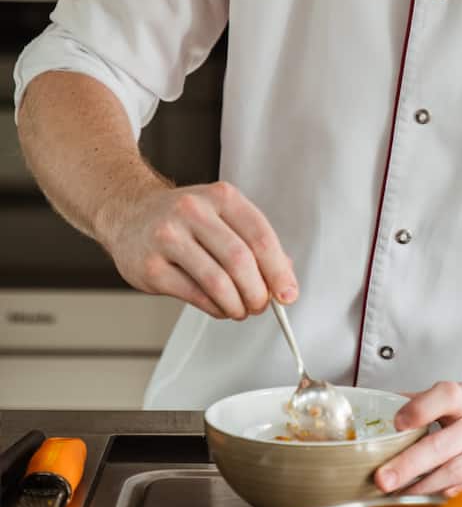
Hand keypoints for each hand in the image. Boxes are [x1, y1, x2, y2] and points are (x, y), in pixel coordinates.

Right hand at [98, 179, 296, 320]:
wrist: (129, 213)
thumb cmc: (183, 218)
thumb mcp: (221, 214)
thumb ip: (253, 242)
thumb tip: (283, 280)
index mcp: (220, 196)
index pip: (260, 236)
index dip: (279, 270)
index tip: (288, 293)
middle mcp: (193, 211)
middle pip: (240, 261)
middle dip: (258, 292)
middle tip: (262, 305)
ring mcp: (168, 238)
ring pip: (217, 281)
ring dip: (237, 305)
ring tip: (241, 310)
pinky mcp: (150, 266)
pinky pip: (193, 295)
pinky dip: (215, 308)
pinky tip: (220, 307)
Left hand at [373, 372, 461, 495]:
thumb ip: (431, 401)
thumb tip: (388, 405)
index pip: (444, 395)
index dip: (420, 408)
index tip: (398, 422)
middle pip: (444, 445)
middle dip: (409, 465)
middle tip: (383, 479)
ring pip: (460, 474)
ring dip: (427, 488)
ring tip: (403, 496)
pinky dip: (460, 498)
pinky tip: (441, 503)